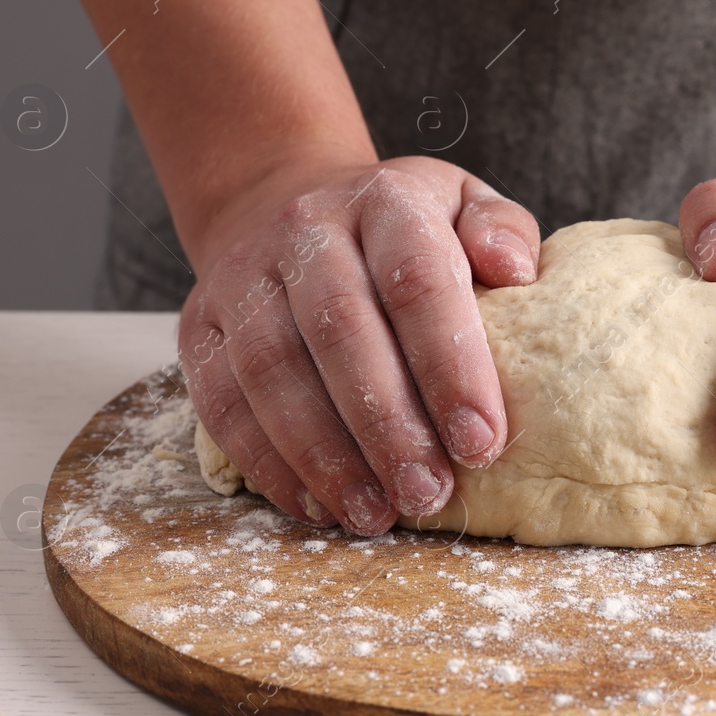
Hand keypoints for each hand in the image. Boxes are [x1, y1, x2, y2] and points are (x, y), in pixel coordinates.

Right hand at [177, 156, 538, 534]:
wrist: (281, 203)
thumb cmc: (399, 231)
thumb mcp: (462, 206)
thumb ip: (503, 231)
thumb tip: (517, 272)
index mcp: (385, 201)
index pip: (418, 281)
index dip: (451, 367)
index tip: (482, 442)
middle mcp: (305, 230)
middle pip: (341, 331)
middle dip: (389, 426)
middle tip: (429, 493)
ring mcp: (242, 277)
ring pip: (274, 372)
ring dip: (327, 456)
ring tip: (376, 514)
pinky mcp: (198, 325)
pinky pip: (223, 402)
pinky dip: (269, 463)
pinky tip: (318, 506)